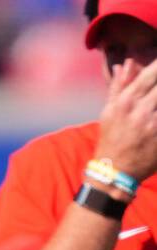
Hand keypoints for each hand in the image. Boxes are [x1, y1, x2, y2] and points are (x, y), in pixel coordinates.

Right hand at [95, 57, 156, 184]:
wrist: (114, 172)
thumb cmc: (111, 140)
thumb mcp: (108, 112)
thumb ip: (118, 86)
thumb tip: (126, 64)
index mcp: (125, 102)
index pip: (150, 73)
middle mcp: (140, 111)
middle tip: (154, 96)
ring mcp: (153, 124)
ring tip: (154, 107)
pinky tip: (156, 119)